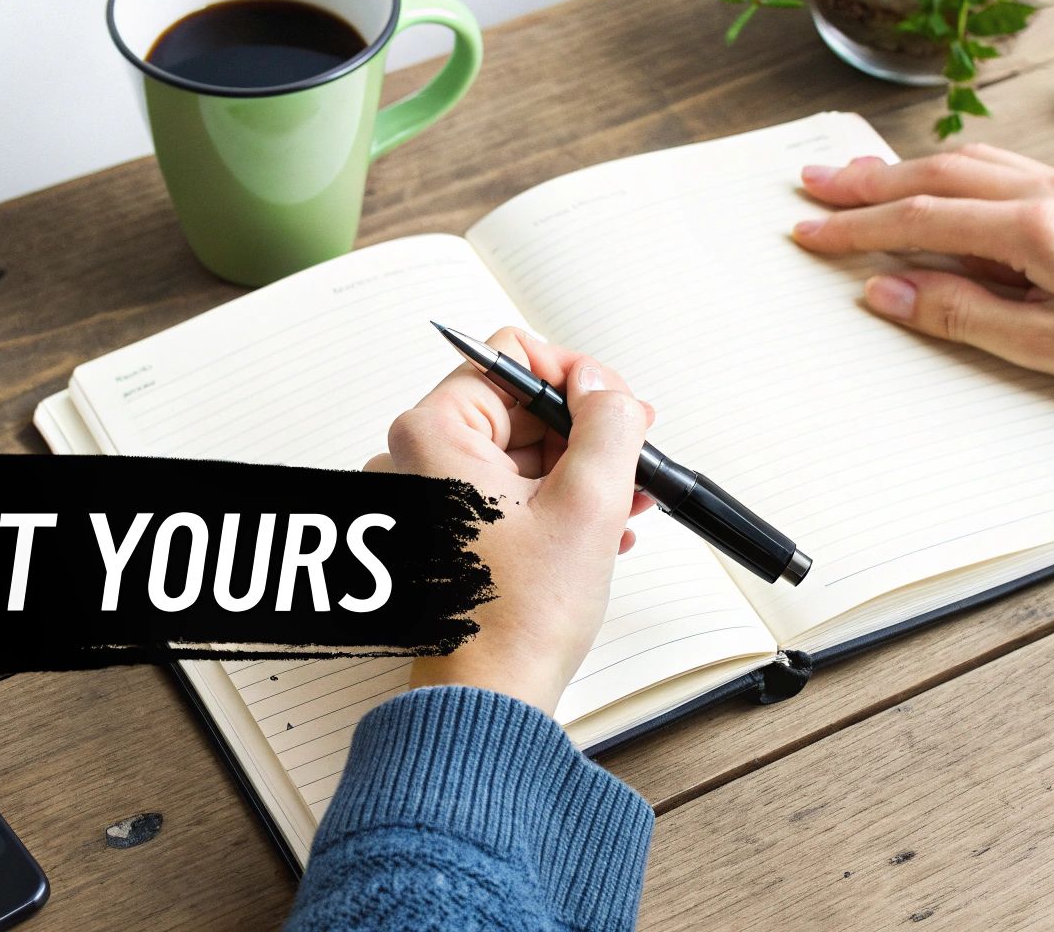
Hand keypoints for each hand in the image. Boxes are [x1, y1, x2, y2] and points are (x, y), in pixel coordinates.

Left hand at [366, 328, 654, 713]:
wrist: (490, 698)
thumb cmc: (515, 620)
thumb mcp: (589, 502)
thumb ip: (608, 423)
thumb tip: (605, 387)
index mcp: (433, 433)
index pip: (511, 355)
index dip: (575, 375)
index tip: (615, 404)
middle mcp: (418, 458)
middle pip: (519, 405)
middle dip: (586, 430)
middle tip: (635, 455)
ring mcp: (428, 498)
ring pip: (520, 452)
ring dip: (581, 469)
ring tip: (629, 499)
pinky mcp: (446, 533)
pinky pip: (508, 492)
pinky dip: (558, 501)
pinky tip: (604, 528)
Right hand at [790, 144, 1053, 401]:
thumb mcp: (1044, 346)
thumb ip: (958, 312)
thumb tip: (887, 291)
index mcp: (1037, 228)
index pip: (922, 219)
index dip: (857, 226)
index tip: (810, 230)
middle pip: (939, 174)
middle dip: (869, 181)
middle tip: (815, 183)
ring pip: (973, 162)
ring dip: (909, 168)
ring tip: (860, 176)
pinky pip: (1008, 168)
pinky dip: (957, 170)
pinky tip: (941, 180)